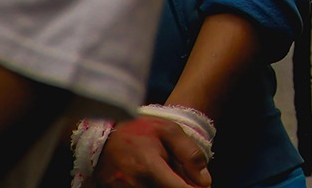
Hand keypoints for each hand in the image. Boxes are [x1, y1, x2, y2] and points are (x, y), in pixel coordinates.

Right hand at [93, 116, 210, 187]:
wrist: (105, 132)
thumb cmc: (139, 129)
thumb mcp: (169, 131)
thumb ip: (189, 154)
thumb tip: (205, 181)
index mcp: (148, 166)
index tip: (201, 185)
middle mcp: (134, 183)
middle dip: (179, 185)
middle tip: (178, 173)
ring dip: (165, 185)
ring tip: (163, 171)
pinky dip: (152, 185)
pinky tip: (153, 177)